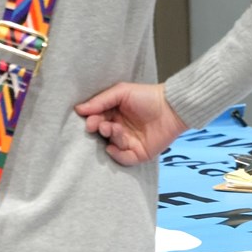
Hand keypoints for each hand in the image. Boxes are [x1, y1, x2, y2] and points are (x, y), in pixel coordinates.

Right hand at [74, 83, 188, 166]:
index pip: (98, 119)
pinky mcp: (139, 154)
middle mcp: (120, 129)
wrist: (172, 107)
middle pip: (103, 134)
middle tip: (103, 126)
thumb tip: (79, 109)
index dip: (92, 121)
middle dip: (101, 130)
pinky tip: (114, 148)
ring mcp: (130, 142)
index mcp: (115, 114)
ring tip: (116, 129)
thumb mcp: (121, 92)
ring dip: (111, 138)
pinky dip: (118, 155)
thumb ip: (100, 101)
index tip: (89, 121)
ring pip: (113, 145)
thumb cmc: (147, 96)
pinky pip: (124, 159)